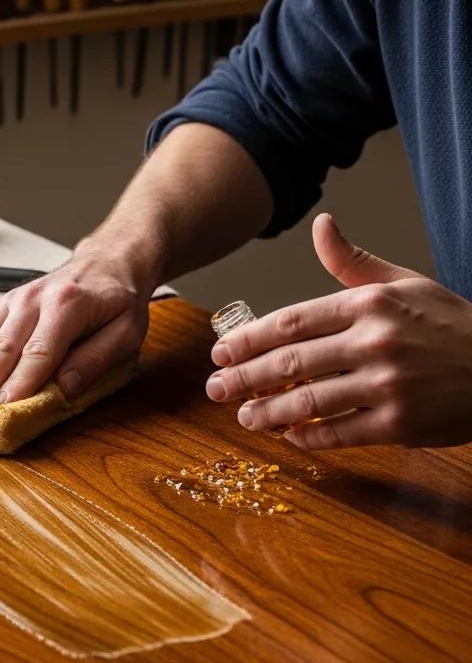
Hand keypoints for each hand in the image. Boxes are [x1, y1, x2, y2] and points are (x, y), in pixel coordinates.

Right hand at [0, 249, 152, 408]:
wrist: (106, 261)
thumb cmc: (118, 302)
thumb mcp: (127, 331)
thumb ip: (98, 358)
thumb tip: (66, 389)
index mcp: (67, 306)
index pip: (39, 352)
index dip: (17, 384)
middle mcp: (33, 300)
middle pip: (2, 347)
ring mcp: (13, 300)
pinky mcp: (2, 305)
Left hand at [206, 213, 471, 448]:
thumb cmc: (451, 324)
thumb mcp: (404, 283)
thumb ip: (353, 261)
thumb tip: (320, 225)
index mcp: (369, 304)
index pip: (291, 321)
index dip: (249, 340)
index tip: (220, 352)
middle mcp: (375, 341)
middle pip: (291, 361)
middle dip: (245, 377)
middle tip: (215, 389)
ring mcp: (388, 384)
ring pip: (310, 400)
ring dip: (268, 412)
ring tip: (243, 417)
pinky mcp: (400, 423)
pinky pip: (340, 433)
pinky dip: (309, 436)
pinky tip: (288, 436)